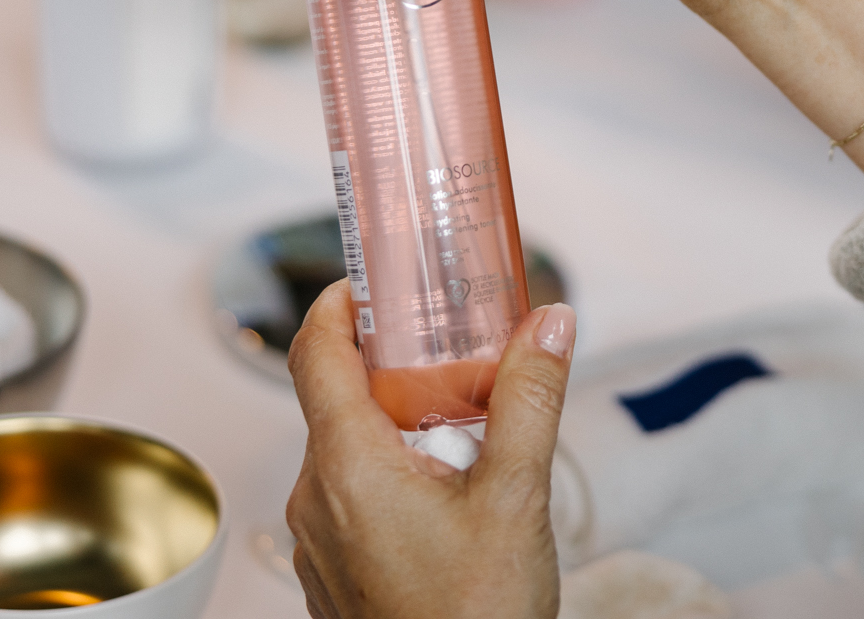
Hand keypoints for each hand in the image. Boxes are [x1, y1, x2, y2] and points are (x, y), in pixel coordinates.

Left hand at [286, 284, 577, 618]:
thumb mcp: (518, 495)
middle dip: (399, 370)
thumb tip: (550, 323)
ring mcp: (319, 541)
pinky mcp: (335, 573)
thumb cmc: (476, 616)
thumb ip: (531, 398)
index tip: (373, 278)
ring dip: (403, 428)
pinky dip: (395, 476)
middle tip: (458, 352)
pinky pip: (353, 499)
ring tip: (470, 433)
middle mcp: (317, 498)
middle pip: (340, 399)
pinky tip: (452, 495)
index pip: (313, 353)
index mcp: (348, 466)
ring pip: (350, 451)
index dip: (337, 302)